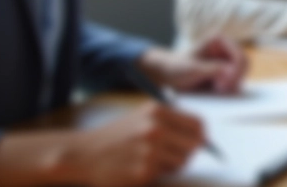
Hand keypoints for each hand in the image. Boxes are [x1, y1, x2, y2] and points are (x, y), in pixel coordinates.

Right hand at [63, 103, 204, 185]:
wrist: (84, 154)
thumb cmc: (116, 136)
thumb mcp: (141, 116)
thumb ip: (170, 121)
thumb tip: (202, 135)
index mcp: (157, 111)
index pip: (198, 124)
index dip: (201, 135)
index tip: (198, 142)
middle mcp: (155, 129)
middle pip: (194, 145)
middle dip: (188, 152)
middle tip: (174, 154)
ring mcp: (149, 151)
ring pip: (182, 162)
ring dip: (172, 164)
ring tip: (153, 160)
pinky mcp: (143, 172)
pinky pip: (163, 174)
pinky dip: (156, 173)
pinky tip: (139, 168)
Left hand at [137, 35, 247, 93]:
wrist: (167, 75)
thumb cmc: (177, 68)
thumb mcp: (193, 69)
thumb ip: (213, 69)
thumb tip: (232, 73)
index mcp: (219, 40)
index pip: (239, 56)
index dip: (236, 72)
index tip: (223, 85)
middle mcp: (226, 47)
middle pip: (244, 65)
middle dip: (235, 78)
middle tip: (220, 89)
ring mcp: (227, 59)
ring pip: (242, 73)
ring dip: (233, 83)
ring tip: (216, 89)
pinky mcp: (226, 71)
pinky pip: (236, 80)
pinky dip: (230, 87)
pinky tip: (217, 90)